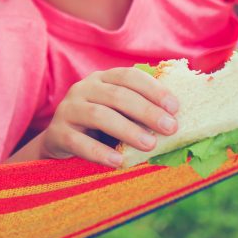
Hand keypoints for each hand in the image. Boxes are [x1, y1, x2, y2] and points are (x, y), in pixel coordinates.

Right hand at [34, 67, 179, 167]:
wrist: (60, 141)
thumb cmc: (100, 127)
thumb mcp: (119, 112)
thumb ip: (141, 110)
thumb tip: (180, 120)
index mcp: (101, 79)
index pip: (128, 76)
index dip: (153, 89)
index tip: (175, 107)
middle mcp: (83, 89)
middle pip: (116, 95)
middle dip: (146, 111)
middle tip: (170, 128)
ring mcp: (67, 109)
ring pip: (98, 115)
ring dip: (127, 130)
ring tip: (150, 145)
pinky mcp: (57, 133)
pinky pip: (78, 141)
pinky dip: (99, 152)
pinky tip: (118, 162)